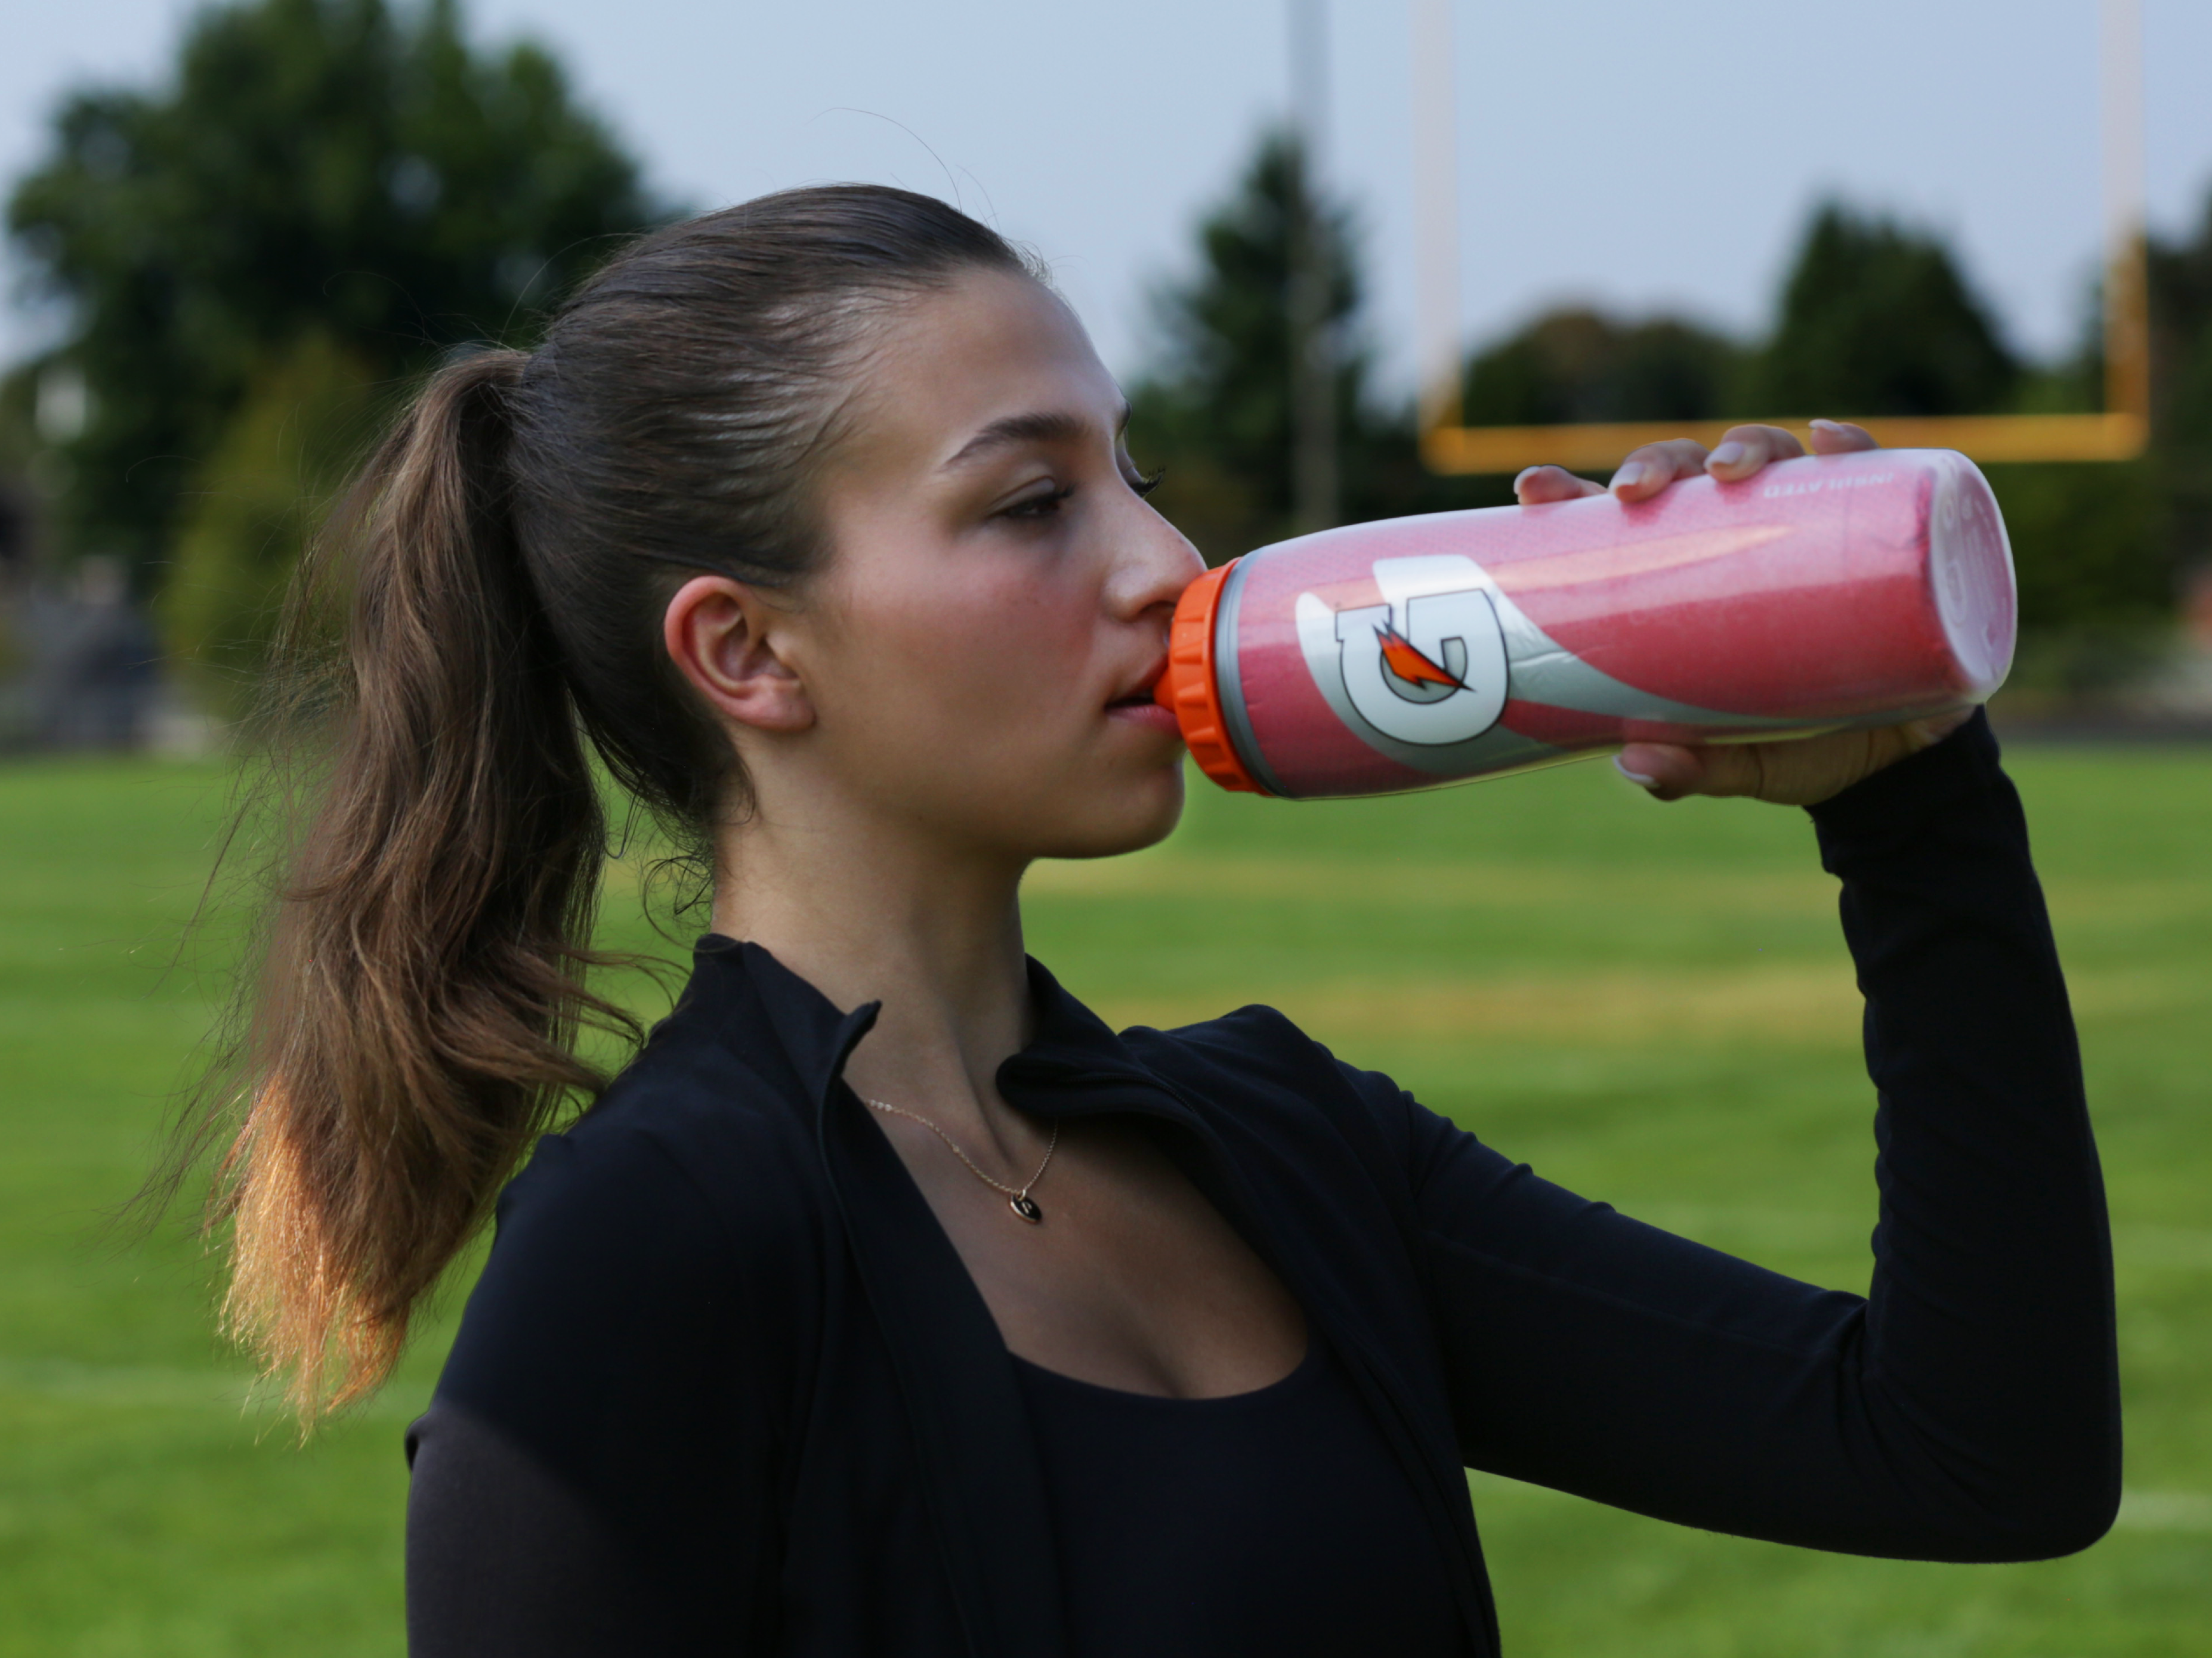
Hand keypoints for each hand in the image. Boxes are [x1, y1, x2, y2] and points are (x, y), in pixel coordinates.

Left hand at [1512, 419, 1968, 806]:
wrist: (1906, 763)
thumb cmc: (1802, 745)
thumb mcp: (1744, 764)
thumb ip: (1694, 768)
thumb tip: (1634, 762)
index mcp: (1689, 576)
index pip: (1621, 520)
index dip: (1573, 492)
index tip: (1534, 489)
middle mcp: (1747, 536)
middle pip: (1690, 474)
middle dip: (1657, 462)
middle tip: (1634, 491)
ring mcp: (1815, 528)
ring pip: (1773, 459)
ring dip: (1746, 446)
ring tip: (1729, 469)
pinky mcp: (1886, 536)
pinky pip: (1875, 476)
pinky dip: (1854, 449)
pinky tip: (1832, 441)